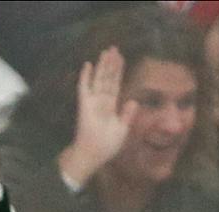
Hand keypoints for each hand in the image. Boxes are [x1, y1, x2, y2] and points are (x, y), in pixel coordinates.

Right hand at [58, 47, 138, 189]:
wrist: (92, 155)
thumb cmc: (106, 146)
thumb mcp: (122, 130)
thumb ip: (127, 115)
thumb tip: (134, 101)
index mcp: (111, 106)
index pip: (115, 84)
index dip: (118, 71)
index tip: (121, 58)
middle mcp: (102, 101)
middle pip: (108, 78)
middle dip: (111, 64)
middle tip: (114, 48)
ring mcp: (92, 102)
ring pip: (99, 79)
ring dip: (102, 66)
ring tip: (106, 51)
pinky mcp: (84, 105)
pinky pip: (84, 89)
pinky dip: (85, 77)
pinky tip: (88, 64)